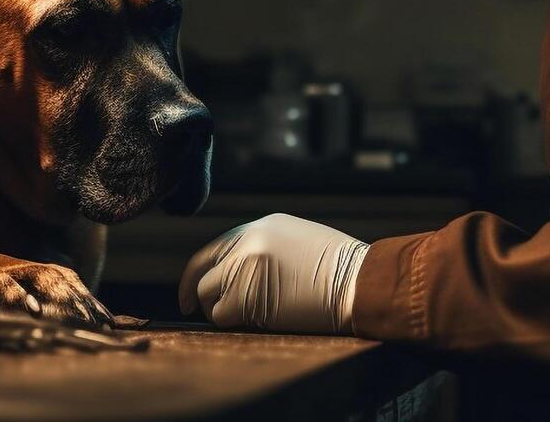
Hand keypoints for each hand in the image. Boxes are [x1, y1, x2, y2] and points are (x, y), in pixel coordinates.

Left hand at [177, 213, 368, 333]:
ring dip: (219, 309)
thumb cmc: (342, 271)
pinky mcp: (245, 295)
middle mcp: (249, 241)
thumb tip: (244, 272)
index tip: (194, 288)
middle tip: (190, 307)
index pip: (217, 246)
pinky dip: (230, 322)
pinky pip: (221, 314)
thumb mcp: (301, 243)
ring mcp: (244, 266)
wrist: (360, 282)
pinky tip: (253, 322)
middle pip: (203, 267)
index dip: (202, 269)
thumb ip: (268, 250)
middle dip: (195, 290)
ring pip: (208, 292)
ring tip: (245, 317)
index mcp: (263, 226)